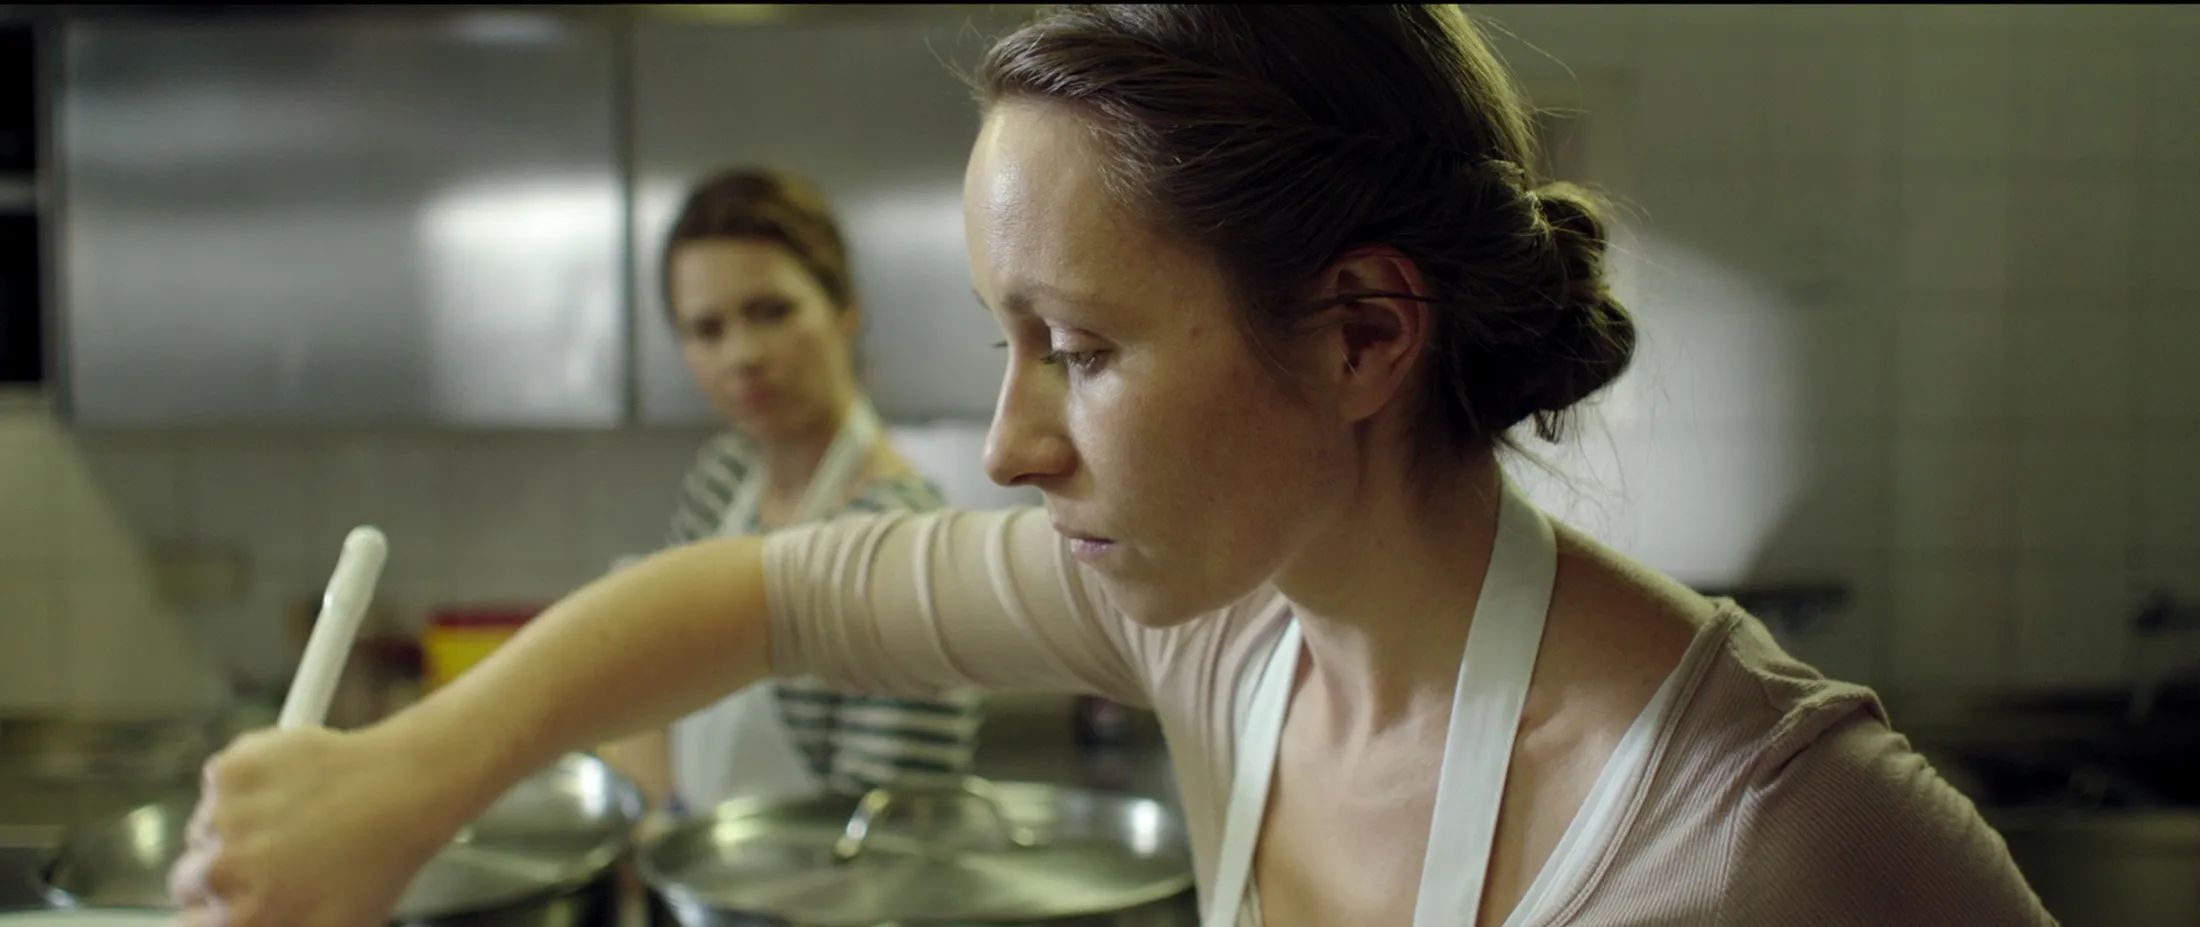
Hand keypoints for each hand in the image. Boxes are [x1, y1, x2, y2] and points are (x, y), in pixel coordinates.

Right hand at [168, 725, 472, 926]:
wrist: (405, 789)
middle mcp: (218, 873)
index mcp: (238, 919)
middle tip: (276, 854)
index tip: (230, 898)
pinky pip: (222, 781)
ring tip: (300, 817)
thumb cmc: (380, 859)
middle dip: (224, 867)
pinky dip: (249, 780)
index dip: (211, 910)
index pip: (188, 923)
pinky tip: (294, 784)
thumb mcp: (333, 925)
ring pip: (208, 825)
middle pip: (189, 877)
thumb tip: (250, 924)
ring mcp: (220, 818)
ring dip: (239, 822)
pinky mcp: (229, 771)